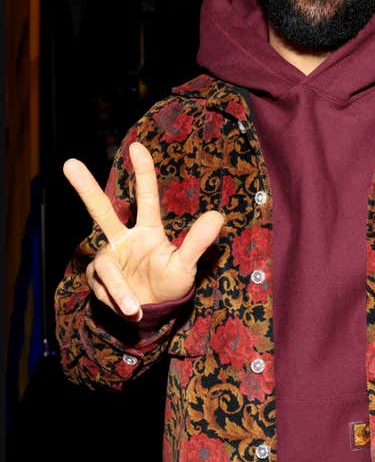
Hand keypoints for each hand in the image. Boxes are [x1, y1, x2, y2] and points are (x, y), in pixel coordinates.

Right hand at [63, 141, 223, 320]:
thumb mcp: (186, 266)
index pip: (146, 198)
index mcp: (148, 231)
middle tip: (69, 163)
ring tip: (133, 308)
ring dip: (118, 289)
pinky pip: (104, 288)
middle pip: (101, 210)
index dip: (143, 173)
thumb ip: (197, 242)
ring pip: (106, 267)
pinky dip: (118, 300)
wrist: (152, 314)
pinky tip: (131, 308)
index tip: (137, 146)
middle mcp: (124, 239)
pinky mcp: (97, 278)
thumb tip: (218, 215)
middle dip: (85, 188)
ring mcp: (108, 257)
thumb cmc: (170, 285)